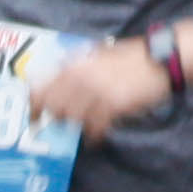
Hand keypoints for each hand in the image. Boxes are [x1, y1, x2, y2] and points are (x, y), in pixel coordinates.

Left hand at [33, 38, 178, 133]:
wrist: (159, 60)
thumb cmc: (131, 57)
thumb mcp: (98, 54)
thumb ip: (78, 66)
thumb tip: (60, 81)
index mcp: (75, 63)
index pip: (41, 87)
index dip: (33, 105)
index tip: (33, 117)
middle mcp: (80, 77)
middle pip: (53, 107)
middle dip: (55, 118)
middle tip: (60, 125)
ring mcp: (96, 92)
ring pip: (72, 119)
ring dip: (76, 126)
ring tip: (84, 126)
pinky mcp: (112, 106)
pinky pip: (93, 128)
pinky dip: (93, 136)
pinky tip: (95, 137)